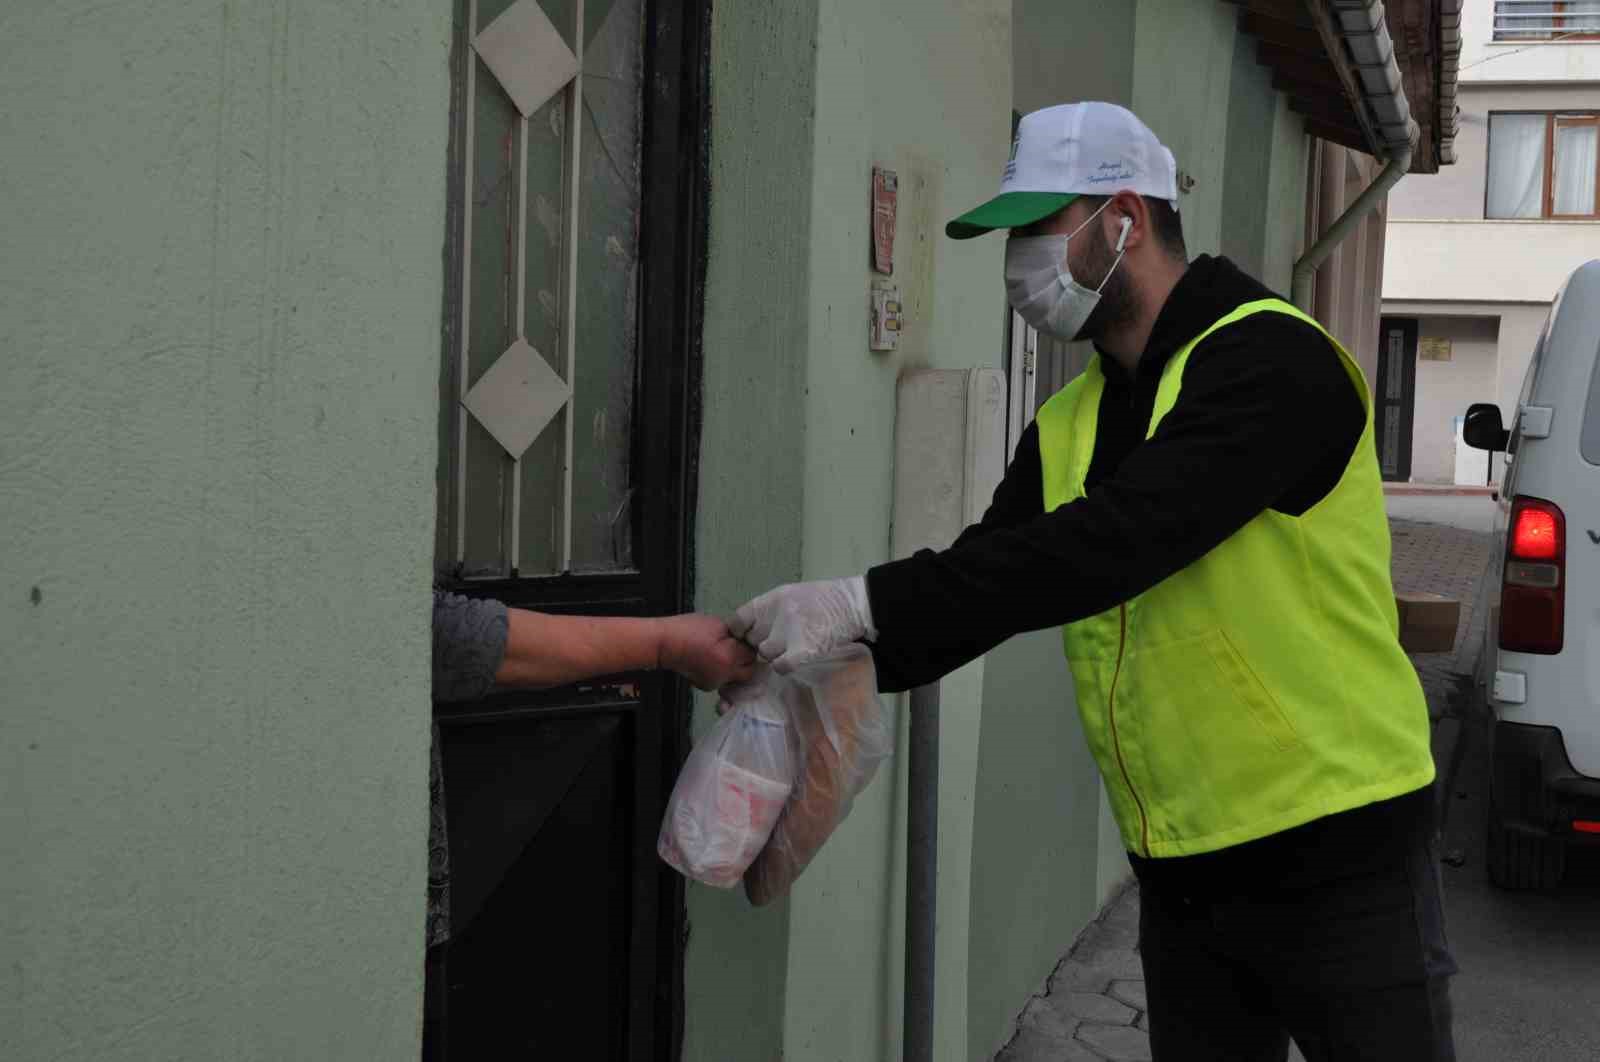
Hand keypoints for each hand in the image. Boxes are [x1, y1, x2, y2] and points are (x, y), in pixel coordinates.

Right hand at [657, 614, 758, 690]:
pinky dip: (723, 673)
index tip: (741, 639)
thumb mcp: (717, 624)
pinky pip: (723, 681)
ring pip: (737, 678)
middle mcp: (724, 675)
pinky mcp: (707, 687)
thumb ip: (736, 634)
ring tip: (724, 654)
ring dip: (735, 668)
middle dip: (746, 660)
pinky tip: (713, 662)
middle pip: (749, 671)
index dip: (748, 645)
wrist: (664, 644)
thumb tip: (746, 640)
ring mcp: (715, 684)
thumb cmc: (687, 629)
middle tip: (737, 648)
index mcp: (729, 657)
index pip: (752, 654)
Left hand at [730, 576, 874, 673]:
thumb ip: (769, 611)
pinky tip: (794, 660)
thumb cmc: (824, 600)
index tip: (748, 637)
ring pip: (765, 653)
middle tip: (777, 643)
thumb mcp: (791, 595)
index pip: (737, 620)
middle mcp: (776, 614)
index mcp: (771, 599)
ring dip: (774, 655)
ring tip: (790, 649)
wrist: (854, 604)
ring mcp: (789, 632)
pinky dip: (784, 666)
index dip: (740, 632)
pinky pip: (780, 666)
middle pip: (752, 639)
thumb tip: (750, 629)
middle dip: (761, 643)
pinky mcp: (803, 650)